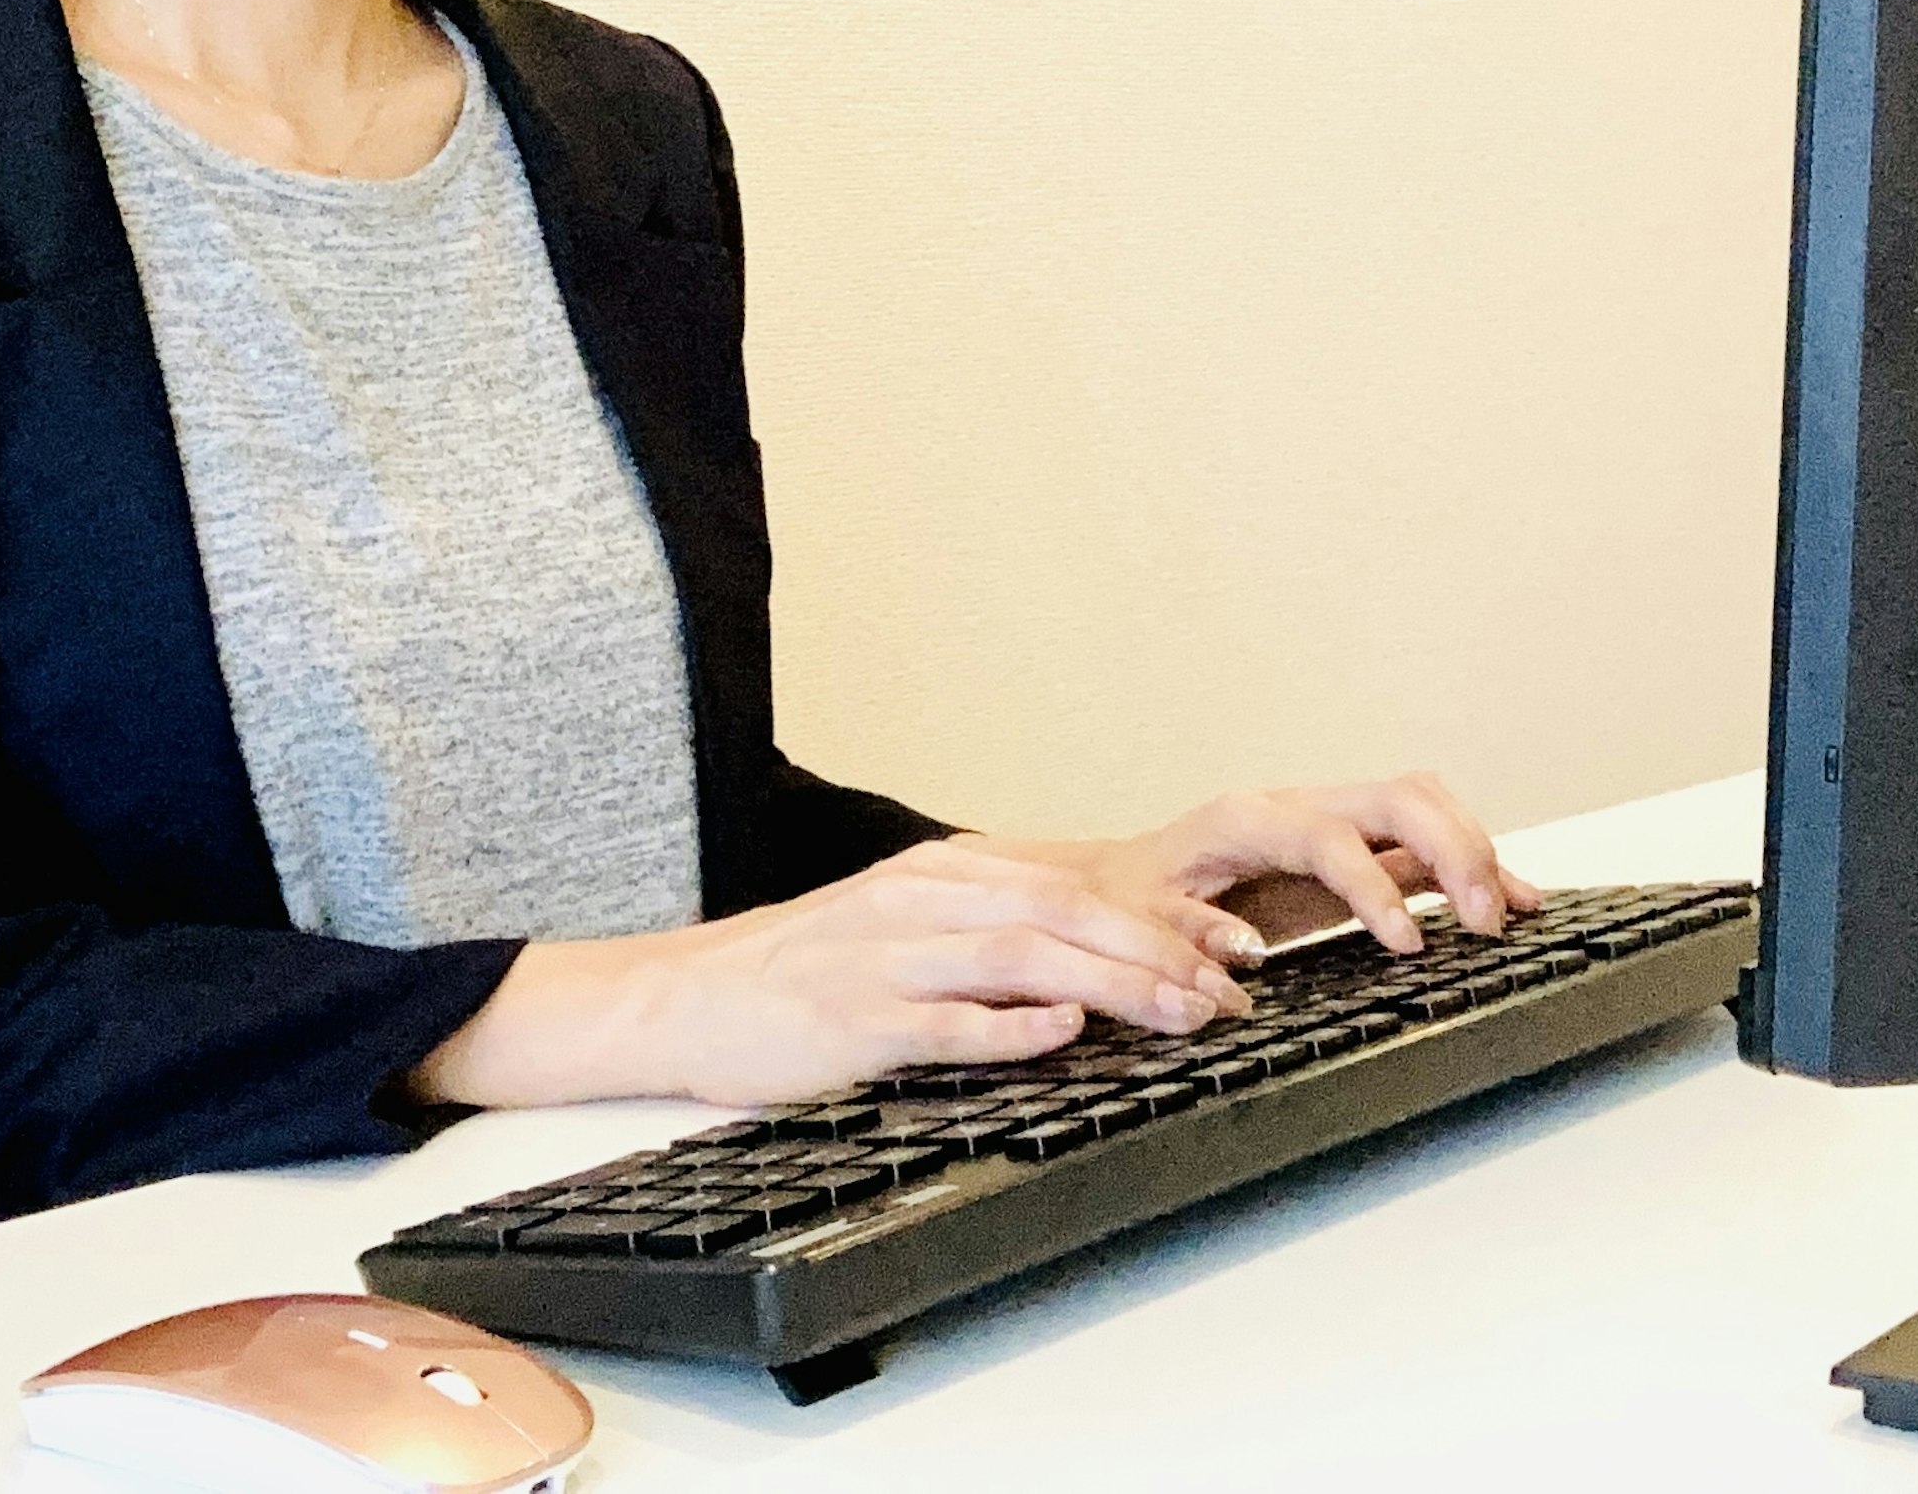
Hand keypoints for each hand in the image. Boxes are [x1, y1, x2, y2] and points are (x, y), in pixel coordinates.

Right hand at [408, 835, 1250, 1112]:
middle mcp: (921, 903)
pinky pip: (941, 1022)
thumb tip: (1092, 966)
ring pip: (1019, 958)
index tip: (1231, 951)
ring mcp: (885, 958)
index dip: (1161, 918)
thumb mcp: (904, 930)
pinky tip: (1058, 1039)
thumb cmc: (803, 974)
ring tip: (1178, 1014)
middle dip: (1156, 952)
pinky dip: (1005, 1029)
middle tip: (1227, 994)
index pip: (1074, 887)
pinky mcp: (852, 1020)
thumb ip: (991, 937)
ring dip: (1109, 986)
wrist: (686, 1000)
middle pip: (1062, 914)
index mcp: (941, 877)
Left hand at [993, 771, 1542, 959]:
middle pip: (1396, 798)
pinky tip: (1517, 900)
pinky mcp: (1351, 846)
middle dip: (1453, 852)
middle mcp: (1295, 806)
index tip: (1409, 945)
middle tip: (1483, 925)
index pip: (1330, 838)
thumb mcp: (1135, 930)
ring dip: (1472, 849)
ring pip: (1420, 802)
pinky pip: (1424, 837)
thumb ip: (1182, 944)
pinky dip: (1473, 862)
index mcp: (1244, 821)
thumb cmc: (1126, 906)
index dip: (1377, 886)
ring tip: (1506, 916)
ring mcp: (1328, 818)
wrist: (1114, 882)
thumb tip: (1240, 964)